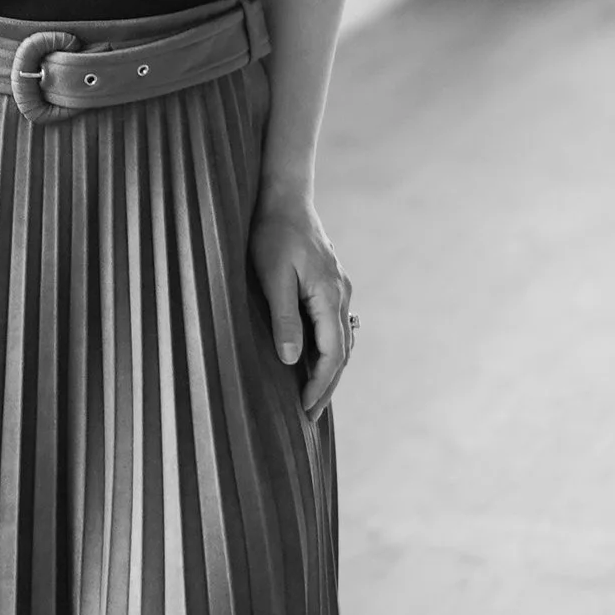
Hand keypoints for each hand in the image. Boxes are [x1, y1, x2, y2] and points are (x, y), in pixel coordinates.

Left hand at [250, 186, 355, 421]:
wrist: (284, 197)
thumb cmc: (272, 234)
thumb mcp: (272, 276)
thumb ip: (284, 318)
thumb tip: (292, 360)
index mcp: (329, 296)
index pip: (332, 354)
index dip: (320, 385)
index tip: (304, 409)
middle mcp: (341, 295)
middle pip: (342, 352)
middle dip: (327, 386)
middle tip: (309, 417)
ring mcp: (339, 288)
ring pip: (342, 339)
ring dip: (330, 371)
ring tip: (313, 396)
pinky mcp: (330, 283)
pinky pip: (336, 325)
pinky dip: (330, 350)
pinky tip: (317, 360)